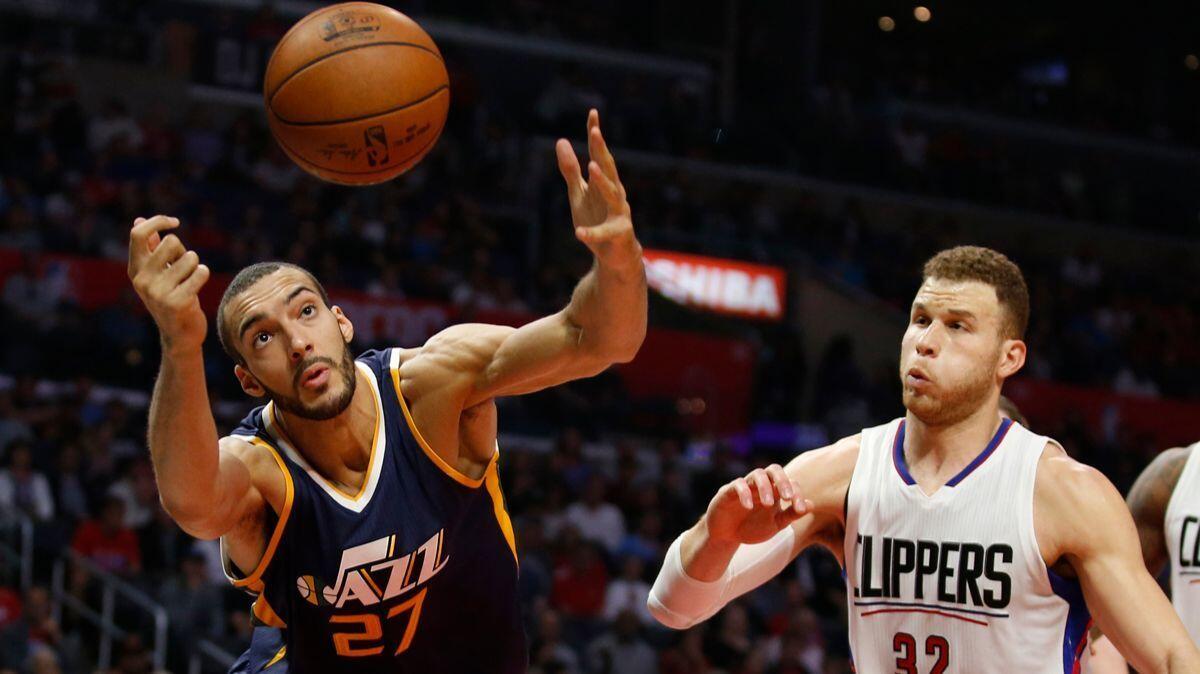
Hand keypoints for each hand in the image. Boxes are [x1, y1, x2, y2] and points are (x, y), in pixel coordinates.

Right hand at [127, 215, 210, 353]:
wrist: (179, 335)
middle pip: (171, 241)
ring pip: (190, 257)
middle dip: (183, 251)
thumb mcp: (157, 273)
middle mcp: (142, 280)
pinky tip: (197, 288)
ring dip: (195, 266)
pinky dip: (203, 274)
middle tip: (184, 269)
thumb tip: (139, 220)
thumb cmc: (172, 298)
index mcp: (135, 270)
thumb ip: (150, 248)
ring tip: (189, 282)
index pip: (138, 233)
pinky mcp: (177, 302)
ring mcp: (158, 292)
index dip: (158, 221)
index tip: (175, 222)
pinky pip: (201, 272)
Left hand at [556, 109, 638, 269]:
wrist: (616, 256)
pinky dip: (591, 232)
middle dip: (602, 151)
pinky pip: (604, 233)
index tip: (593, 113)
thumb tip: (560, 140)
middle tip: (596, 133)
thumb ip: (571, 170)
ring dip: (603, 181)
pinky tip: (579, 232)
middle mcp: (615, 194)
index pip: (599, 155)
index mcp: (603, 182)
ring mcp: (620, 213)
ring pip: (613, 195)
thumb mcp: (579, 194)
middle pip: (609, 169)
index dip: (595, 135)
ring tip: (592, 168)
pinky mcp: (619, 234)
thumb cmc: (598, 220)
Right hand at [704, 464, 811, 545]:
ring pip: (757, 474)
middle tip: (787, 497)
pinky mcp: (728, 491)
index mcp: (775, 491)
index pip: (790, 483)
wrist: (727, 536)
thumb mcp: (775, 525)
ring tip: (769, 505)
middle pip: (774, 470)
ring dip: (765, 487)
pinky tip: (749, 507)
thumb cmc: (752, 527)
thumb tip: (811, 505)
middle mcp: (761, 485)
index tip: (801, 510)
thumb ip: (791, 515)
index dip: (797, 493)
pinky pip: (737, 485)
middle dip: (782, 481)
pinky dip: (744, 493)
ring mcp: (745, 486)